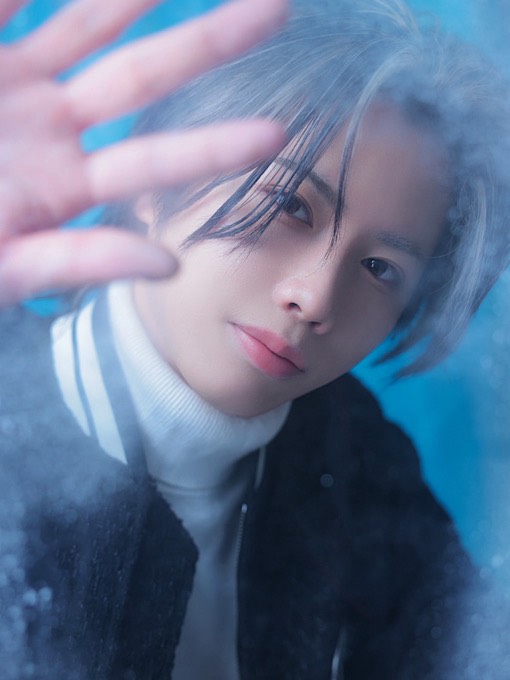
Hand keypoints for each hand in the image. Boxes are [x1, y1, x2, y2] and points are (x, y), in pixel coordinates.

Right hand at [0, 0, 286, 305]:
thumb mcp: (0, 270)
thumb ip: (77, 264)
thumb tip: (166, 264)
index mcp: (64, 187)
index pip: (154, 160)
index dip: (213, 146)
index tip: (277, 133)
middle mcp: (50, 129)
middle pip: (140, 76)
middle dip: (207, 41)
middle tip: (279, 9)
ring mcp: (11, 83)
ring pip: (87, 21)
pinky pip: (12, 2)